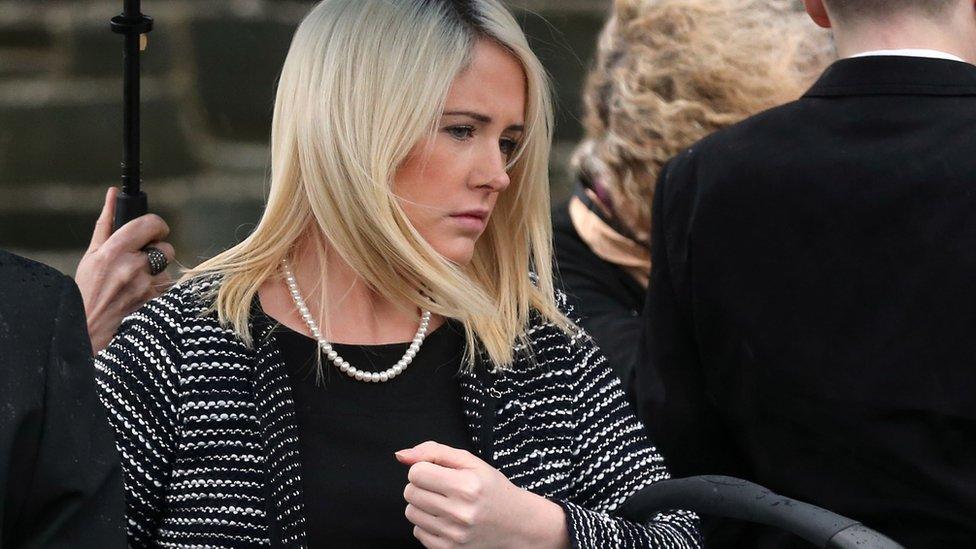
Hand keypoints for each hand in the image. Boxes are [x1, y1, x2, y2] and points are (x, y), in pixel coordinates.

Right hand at [75, 187, 174, 353]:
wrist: (87, 327)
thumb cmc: (86, 288)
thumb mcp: (91, 254)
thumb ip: (106, 222)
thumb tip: (113, 194)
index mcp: (114, 251)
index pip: (150, 224)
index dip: (156, 225)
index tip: (153, 230)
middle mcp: (133, 267)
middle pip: (165, 247)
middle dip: (157, 251)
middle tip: (141, 258)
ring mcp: (146, 286)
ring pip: (167, 268)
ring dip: (156, 271)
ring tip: (135, 281)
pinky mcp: (155, 301)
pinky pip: (167, 285)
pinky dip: (158, 286)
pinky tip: (140, 293)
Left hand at [396, 441, 568, 548]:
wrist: (516, 523)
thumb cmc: (492, 488)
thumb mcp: (469, 461)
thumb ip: (433, 452)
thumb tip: (401, 456)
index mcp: (466, 486)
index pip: (416, 472)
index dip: (425, 468)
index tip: (440, 473)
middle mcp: (459, 513)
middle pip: (410, 492)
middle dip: (423, 486)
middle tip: (443, 488)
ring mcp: (453, 535)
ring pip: (411, 512)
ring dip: (423, 505)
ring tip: (445, 503)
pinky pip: (417, 532)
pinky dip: (428, 524)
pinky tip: (446, 520)